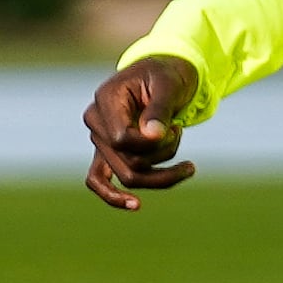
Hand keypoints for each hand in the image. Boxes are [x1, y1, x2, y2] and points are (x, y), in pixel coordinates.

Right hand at [83, 54, 201, 209]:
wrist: (162, 76)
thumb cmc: (166, 76)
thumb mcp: (169, 84)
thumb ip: (160, 109)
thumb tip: (153, 137)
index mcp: (105, 100)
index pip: (121, 140)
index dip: (151, 144)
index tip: (175, 128)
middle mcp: (96, 122)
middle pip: (126, 162)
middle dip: (163, 155)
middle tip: (180, 133)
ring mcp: (99, 140)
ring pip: (127, 177)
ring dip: (162, 174)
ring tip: (186, 163)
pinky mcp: (107, 153)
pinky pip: (98, 182)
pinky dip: (115, 197)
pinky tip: (136, 206)